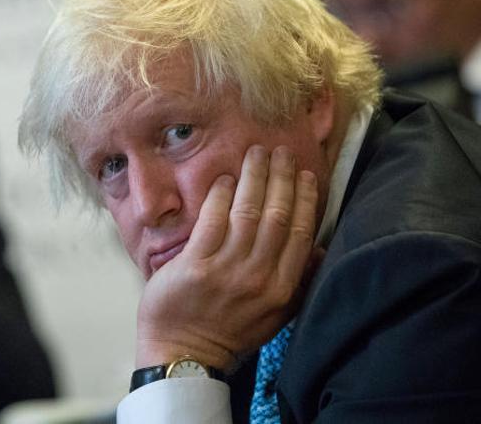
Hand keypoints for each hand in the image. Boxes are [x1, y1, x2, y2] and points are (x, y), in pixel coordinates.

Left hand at [135, 145, 321, 371]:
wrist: (184, 355)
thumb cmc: (228, 333)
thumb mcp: (275, 316)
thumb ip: (300, 284)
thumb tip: (322, 249)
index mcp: (282, 289)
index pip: (301, 233)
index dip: (306, 199)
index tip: (305, 174)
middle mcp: (259, 278)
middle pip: (278, 216)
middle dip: (281, 178)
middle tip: (280, 152)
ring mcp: (227, 271)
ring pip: (248, 212)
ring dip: (254, 177)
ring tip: (256, 153)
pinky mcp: (196, 266)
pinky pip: (213, 221)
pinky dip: (221, 196)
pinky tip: (226, 178)